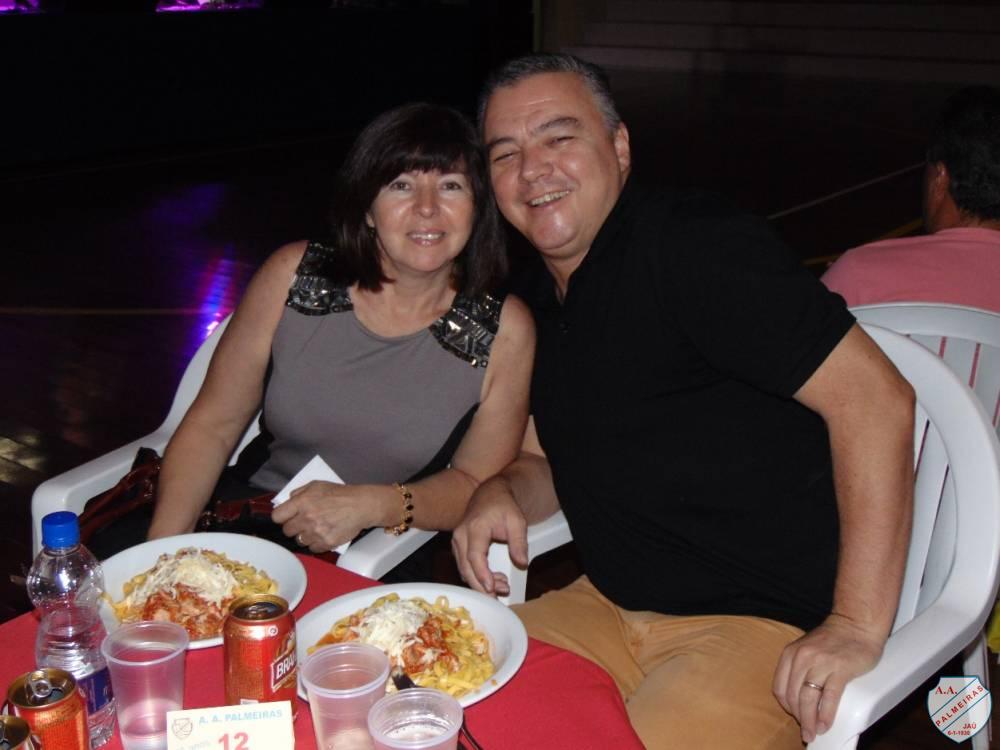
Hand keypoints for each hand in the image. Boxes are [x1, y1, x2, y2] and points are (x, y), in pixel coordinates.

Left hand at [271, 481, 388, 551]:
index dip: (282, 518)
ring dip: (306, 536)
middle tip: (305, 523)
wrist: (361, 505)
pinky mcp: (326, 543)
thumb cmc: (340, 494)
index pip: (277, 516)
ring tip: (317, 528)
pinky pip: (313, 548)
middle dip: (294, 527)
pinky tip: (324, 535)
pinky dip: (317, 543)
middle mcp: (307, 518)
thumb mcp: (317, 485)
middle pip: (287, 531)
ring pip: (300, 541)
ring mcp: (316, 532)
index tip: (287, 518)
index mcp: (302, 502)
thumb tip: (287, 502)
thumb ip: (299, 492)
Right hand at [451, 477, 527, 595]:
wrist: (490, 495)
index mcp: (475, 527)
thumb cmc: (504, 507)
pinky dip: (477, 576)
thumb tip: (522, 563)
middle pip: (466, 567)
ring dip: (480, 582)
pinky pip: (464, 566)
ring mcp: (457, 541)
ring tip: (502, 587)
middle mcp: (461, 535)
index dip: (482, 574)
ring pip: (464, 569)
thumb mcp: (517, 521)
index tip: (492, 589)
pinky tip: (493, 581)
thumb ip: (519, 542)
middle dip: (481, 585)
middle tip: (500, 595)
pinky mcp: (458, 547)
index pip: (475, 555)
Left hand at [772, 614, 885, 742]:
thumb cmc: (833, 640)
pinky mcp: (840, 669)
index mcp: (790, 653)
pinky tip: (825, 724)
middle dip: (799, 718)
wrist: (856, 624)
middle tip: (806, 731)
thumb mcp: (806, 649)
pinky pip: (829, 697)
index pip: (780, 688)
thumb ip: (799, 668)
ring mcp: (821, 663)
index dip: (786, 706)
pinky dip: (825, 714)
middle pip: (793, 696)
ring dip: (810, 720)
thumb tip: (797, 698)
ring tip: (814, 732)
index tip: (795, 716)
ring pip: (808, 699)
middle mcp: (802, 657)